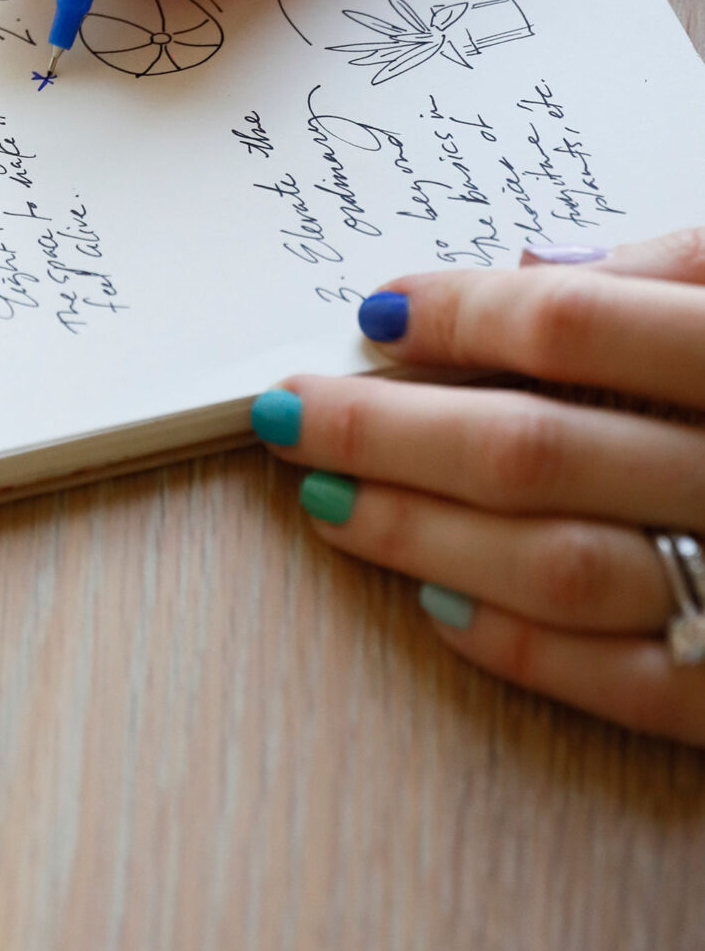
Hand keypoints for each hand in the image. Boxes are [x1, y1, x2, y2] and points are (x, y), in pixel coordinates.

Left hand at [253, 231, 704, 740]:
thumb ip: (693, 265)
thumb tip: (539, 261)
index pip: (578, 326)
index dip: (458, 314)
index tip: (369, 308)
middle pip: (539, 447)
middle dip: (391, 426)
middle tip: (286, 406)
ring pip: (563, 568)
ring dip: (424, 532)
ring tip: (329, 496)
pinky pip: (638, 690)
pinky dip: (529, 652)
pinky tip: (440, 608)